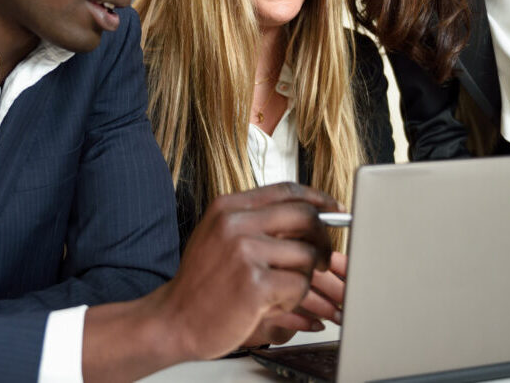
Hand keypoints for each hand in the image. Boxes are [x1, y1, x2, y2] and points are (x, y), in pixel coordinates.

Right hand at [83, 183, 339, 380]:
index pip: (286, 190)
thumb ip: (256, 219)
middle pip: (304, 215)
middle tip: (324, 257)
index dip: (317, 198)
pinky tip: (276, 302)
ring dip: (306, 276)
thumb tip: (308, 213)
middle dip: (324, 237)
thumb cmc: (204, 281)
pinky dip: (295, 297)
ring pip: (306, 254)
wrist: (175, 319)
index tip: (334, 208)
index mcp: (228, 205)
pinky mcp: (254, 284)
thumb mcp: (220, 234)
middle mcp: (235, 222)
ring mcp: (244, 252)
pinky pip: (299, 285)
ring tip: (286, 288)